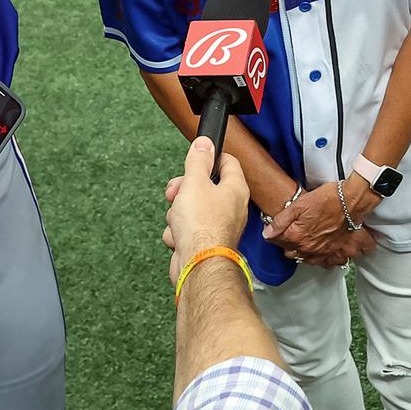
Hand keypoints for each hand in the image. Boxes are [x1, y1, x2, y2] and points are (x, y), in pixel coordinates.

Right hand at [163, 138, 248, 282]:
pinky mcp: (203, 243)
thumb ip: (198, 160)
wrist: (197, 265)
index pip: (227, 162)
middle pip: (203, 186)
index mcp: (235, 189)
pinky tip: (178, 237)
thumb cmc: (202, 226)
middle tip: (175, 193)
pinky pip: (185, 230)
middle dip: (183, 190)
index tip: (195, 158)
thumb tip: (204, 143)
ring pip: (189, 209)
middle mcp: (230, 207)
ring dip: (177, 214)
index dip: (209, 157)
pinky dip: (177, 233)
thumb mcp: (195, 183)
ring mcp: (216, 226)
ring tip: (178, 220)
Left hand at [264, 186, 374, 266]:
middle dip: (287, 244)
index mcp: (297, 237)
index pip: (277, 241)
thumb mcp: (298, 204)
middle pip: (291, 252)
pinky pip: (325, 263)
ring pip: (306, 259)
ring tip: (301, 242)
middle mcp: (309, 248)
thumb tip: (267, 233)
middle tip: (289, 232)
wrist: (351, 200)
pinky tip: (319, 253)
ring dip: (301, 253)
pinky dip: (320, 260)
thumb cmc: (327, 199)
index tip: (275, 228)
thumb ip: (280, 221)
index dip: (274, 233)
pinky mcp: (335, 251)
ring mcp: (322, 252)